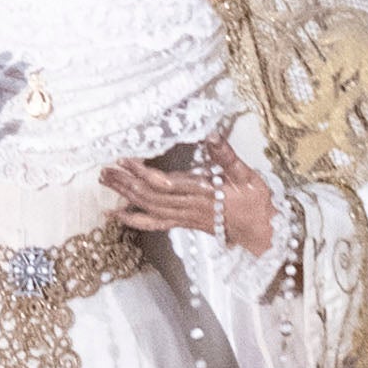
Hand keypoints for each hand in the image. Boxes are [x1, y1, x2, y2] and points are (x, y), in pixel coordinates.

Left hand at [103, 141, 269, 254]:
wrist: (261, 232)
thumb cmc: (255, 202)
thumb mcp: (248, 175)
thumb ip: (227, 157)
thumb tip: (210, 135)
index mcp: (203, 192)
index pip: (167, 184)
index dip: (144, 173)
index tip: (126, 159)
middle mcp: (189, 207)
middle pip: (151, 196)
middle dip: (126, 183)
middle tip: (105, 169)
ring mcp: (184, 217)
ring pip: (149, 208)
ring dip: (125, 195)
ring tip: (106, 181)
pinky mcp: (183, 223)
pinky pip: (155, 223)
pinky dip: (134, 219)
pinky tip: (116, 214)